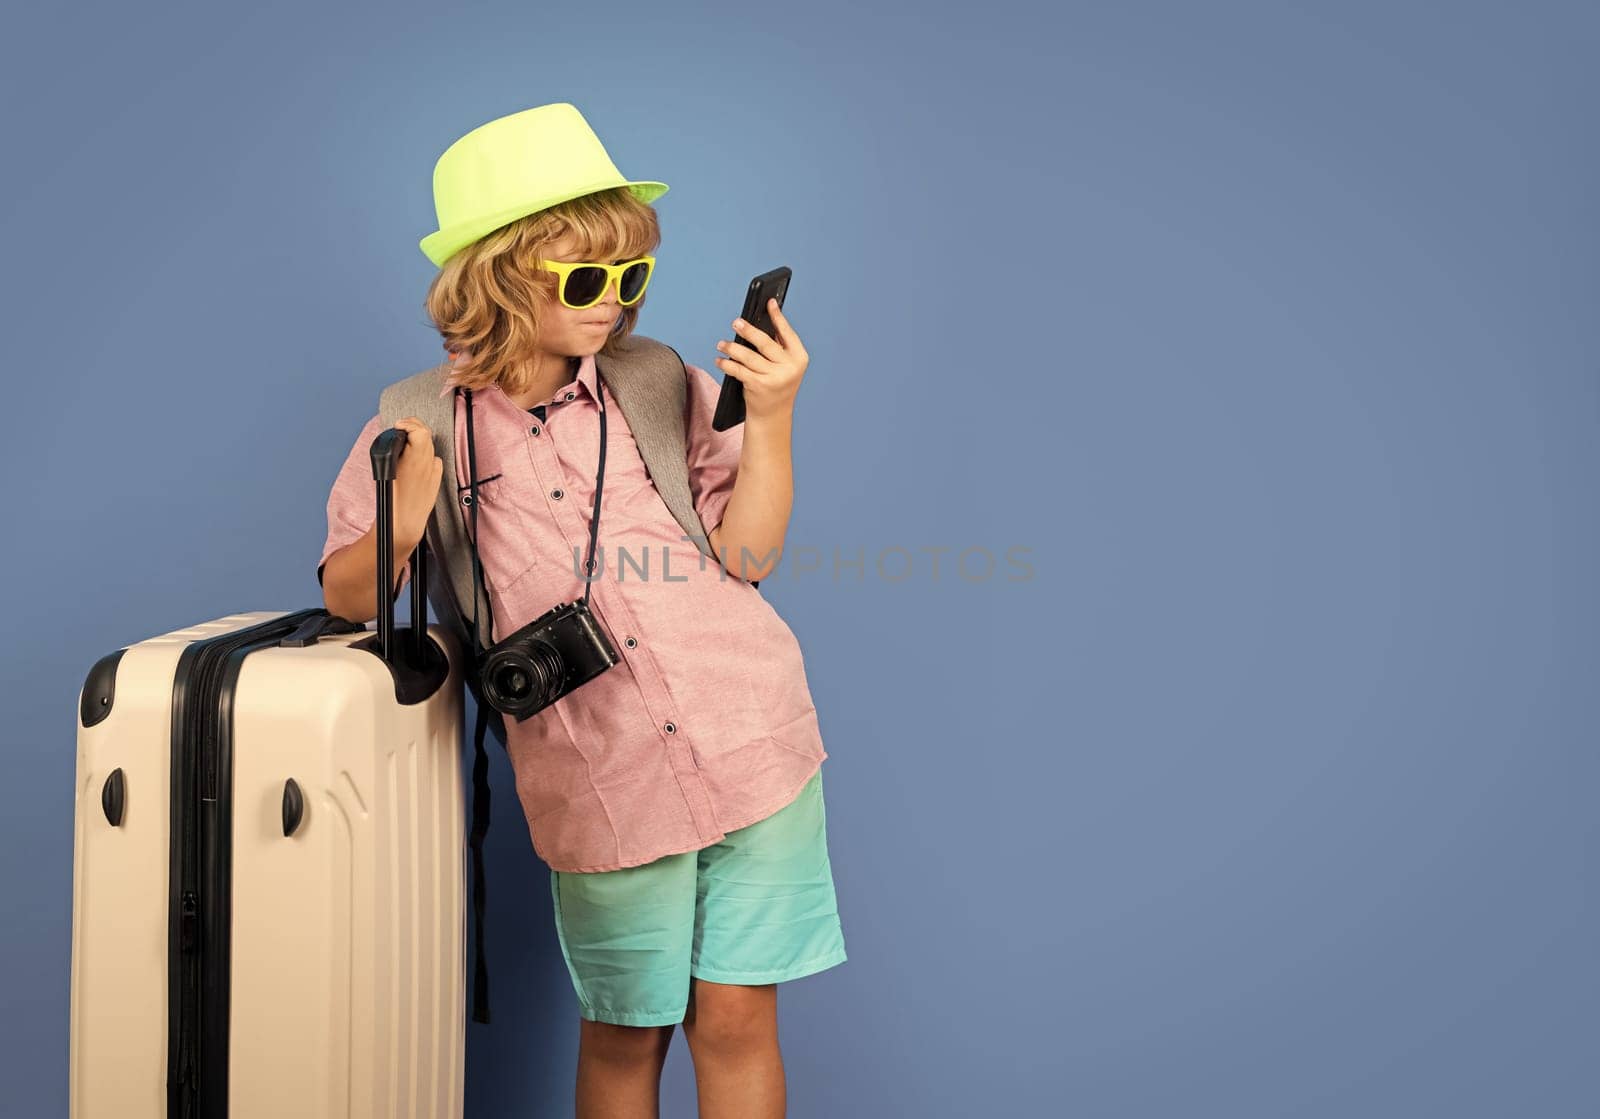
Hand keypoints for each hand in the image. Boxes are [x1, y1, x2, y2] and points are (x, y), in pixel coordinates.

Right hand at [391, 417, 443, 547]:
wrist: (404, 525)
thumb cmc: (392, 503)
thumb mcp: (386, 472)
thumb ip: (394, 453)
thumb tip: (397, 439)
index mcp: (415, 460)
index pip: (420, 431)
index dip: (409, 424)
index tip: (398, 426)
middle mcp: (427, 464)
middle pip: (426, 435)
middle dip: (414, 428)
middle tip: (401, 429)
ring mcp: (433, 472)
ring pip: (431, 447)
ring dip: (420, 441)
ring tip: (407, 442)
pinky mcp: (436, 480)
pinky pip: (435, 460)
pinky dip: (427, 456)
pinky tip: (417, 460)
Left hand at [714, 298, 809, 422]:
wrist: (773, 415)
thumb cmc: (776, 384)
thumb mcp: (784, 366)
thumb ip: (777, 346)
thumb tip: (758, 321)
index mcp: (799, 358)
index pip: (787, 332)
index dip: (777, 315)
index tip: (768, 301)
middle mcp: (790, 367)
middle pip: (765, 342)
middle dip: (748, 330)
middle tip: (736, 322)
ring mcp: (775, 378)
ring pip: (748, 356)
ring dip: (732, 348)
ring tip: (721, 344)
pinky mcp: (759, 386)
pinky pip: (739, 370)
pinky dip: (727, 364)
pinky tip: (720, 360)